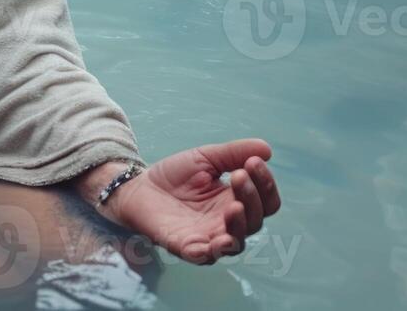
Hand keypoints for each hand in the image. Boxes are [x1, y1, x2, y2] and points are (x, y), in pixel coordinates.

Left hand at [100, 139, 280, 263]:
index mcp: (237, 203)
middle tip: (238, 175)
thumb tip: (267, 149)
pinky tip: (218, 240)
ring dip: (239, 225)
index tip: (254, 162)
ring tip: (234, 206)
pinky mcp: (186, 247)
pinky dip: (212, 251)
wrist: (139, 186)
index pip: (265, 202)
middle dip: (251, 197)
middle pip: (255, 221)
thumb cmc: (175, 176)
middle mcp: (228, 225)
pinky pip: (204, 256)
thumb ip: (234, 153)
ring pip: (236, 242)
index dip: (265, 184)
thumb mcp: (206, 158)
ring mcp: (209, 238)